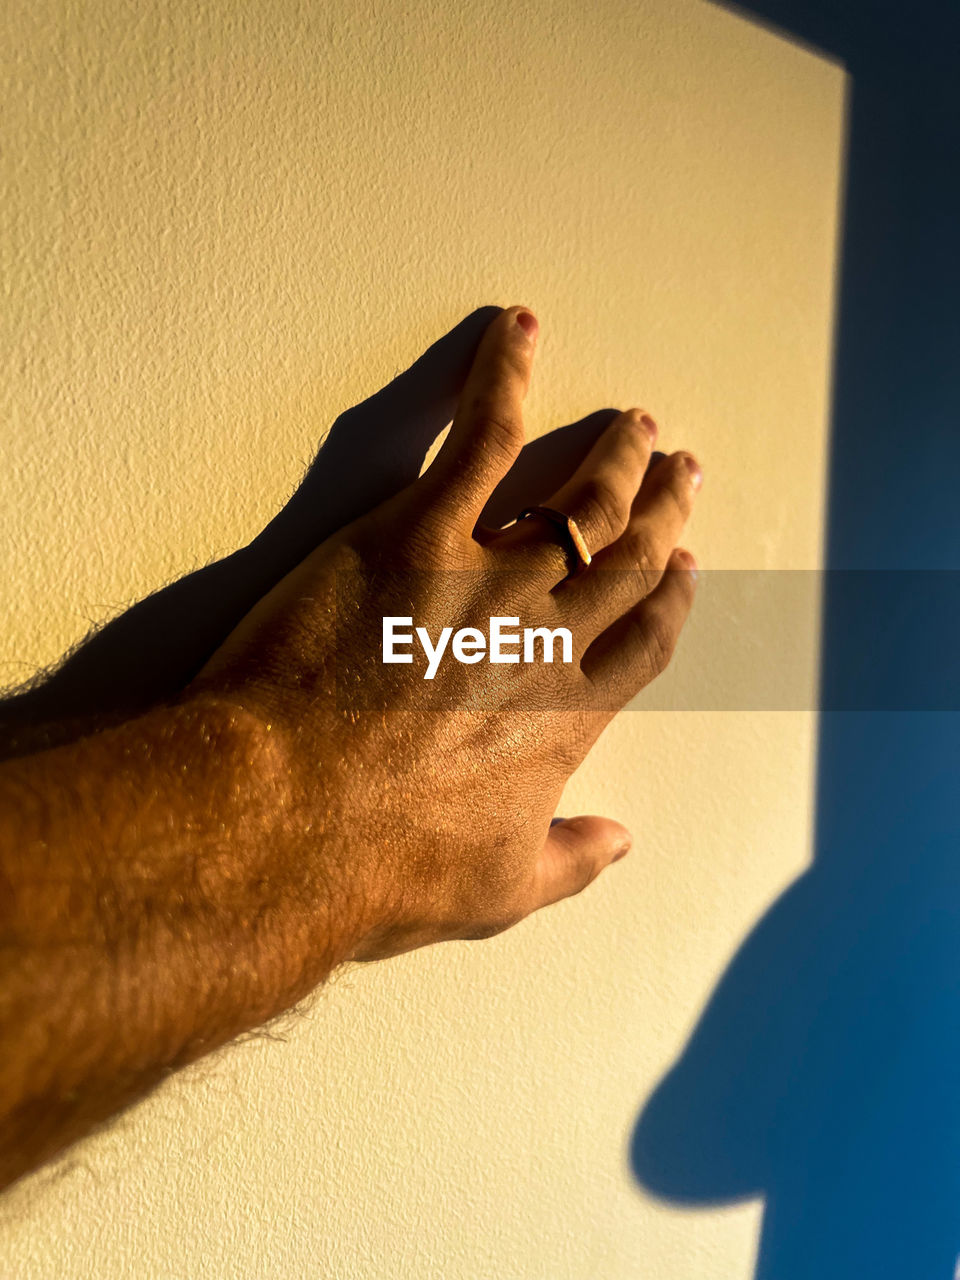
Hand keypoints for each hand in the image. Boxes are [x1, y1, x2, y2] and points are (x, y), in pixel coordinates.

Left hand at [187, 306, 700, 963]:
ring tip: (637, 424)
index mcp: (572, 716)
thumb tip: (621, 843)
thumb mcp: (499, 890)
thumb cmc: (384, 863)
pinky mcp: (418, 532)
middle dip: (660, 512)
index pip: (644, 642)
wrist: (290, 820)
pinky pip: (481, 437)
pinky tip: (518, 336)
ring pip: (577, 498)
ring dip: (613, 456)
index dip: (668, 599)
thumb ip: (572, 861)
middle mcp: (552, 637)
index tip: (683, 566)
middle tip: (681, 473)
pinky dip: (505, 379)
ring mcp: (491, 577)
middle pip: (624, 558)